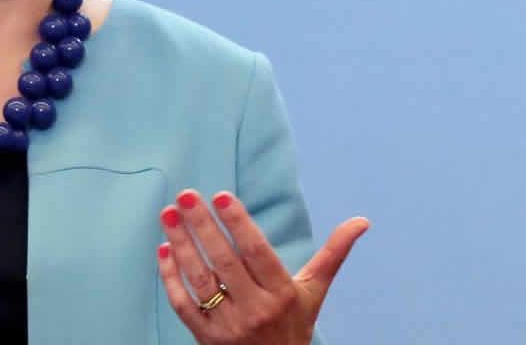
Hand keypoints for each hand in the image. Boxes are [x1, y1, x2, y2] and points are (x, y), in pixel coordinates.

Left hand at [156, 189, 367, 344]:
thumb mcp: (314, 292)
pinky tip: (163, 248)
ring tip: (168, 214)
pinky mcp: (206, 338)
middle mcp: (256, 310)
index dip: (239, 224)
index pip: (257, 253)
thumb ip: (332, 254)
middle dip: (203, 226)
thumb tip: (362, 221)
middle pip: (224, 262)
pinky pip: (183, 304)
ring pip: (200, 280)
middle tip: (185, 195)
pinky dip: (170, 277)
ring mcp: (229, 326)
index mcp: (283, 294)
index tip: (220, 195)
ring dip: (182, 245)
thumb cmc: (293, 324)